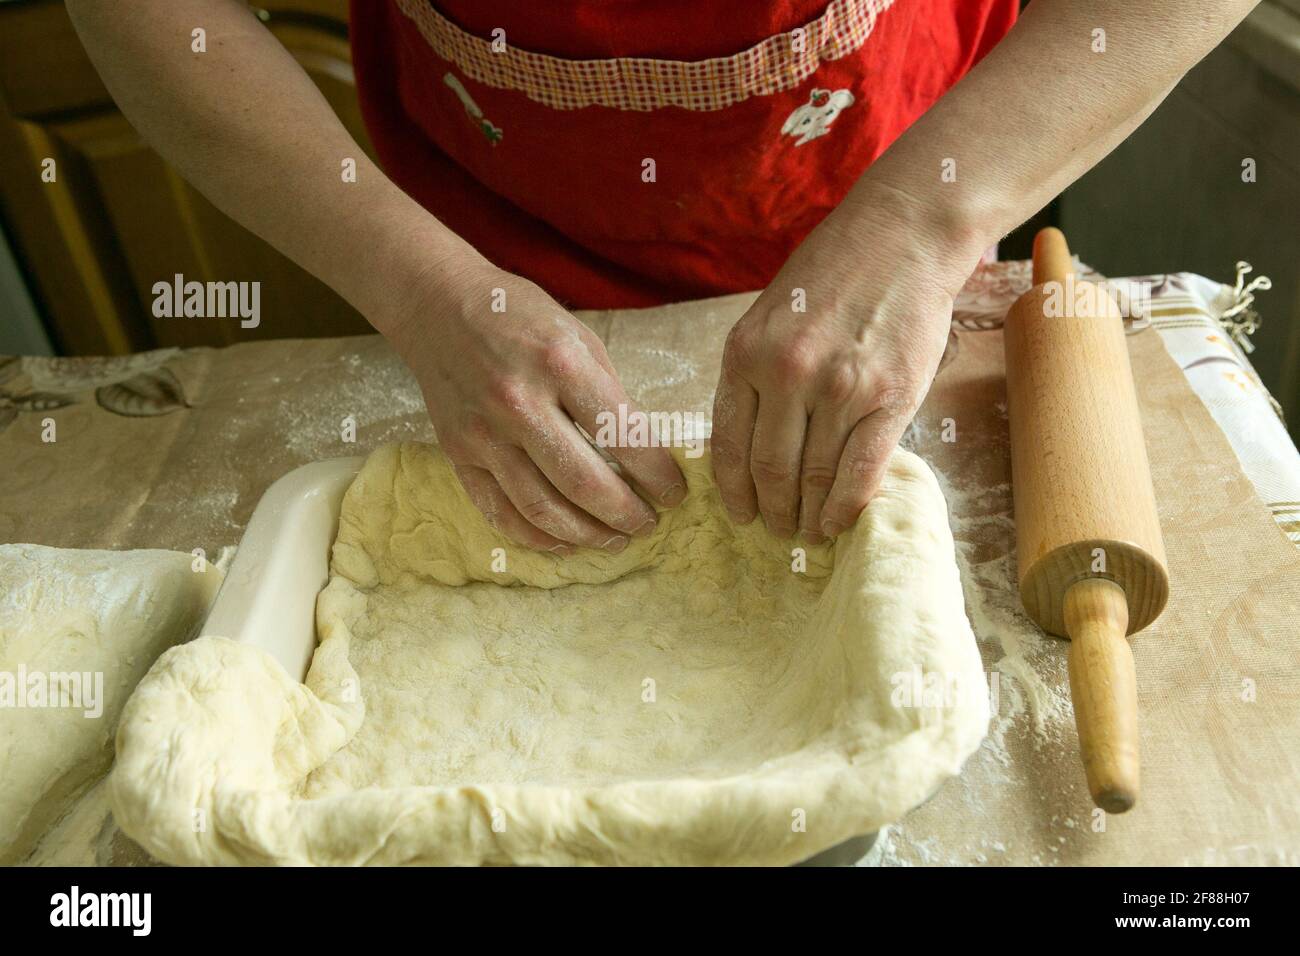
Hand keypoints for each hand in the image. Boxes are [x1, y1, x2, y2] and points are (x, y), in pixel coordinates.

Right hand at [387, 257, 685, 553]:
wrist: (438, 305)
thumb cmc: (521, 317)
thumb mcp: (579, 336)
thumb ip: (608, 393)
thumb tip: (645, 454)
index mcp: (560, 364)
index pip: (622, 435)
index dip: (657, 474)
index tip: (674, 492)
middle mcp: (519, 402)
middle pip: (583, 483)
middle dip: (626, 513)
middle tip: (648, 524)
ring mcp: (483, 433)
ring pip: (541, 508)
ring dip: (587, 534)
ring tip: (614, 540)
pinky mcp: (458, 453)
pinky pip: (499, 511)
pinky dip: (536, 537)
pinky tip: (565, 543)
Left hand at [711, 195, 976, 541]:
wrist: (902, 235)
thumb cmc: (832, 272)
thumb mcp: (768, 316)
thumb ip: (754, 373)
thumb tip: (746, 442)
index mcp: (746, 354)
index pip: (728, 445)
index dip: (733, 492)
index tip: (739, 514)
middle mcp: (786, 375)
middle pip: (769, 470)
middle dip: (770, 511)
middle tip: (775, 530)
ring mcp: (839, 389)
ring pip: (813, 477)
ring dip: (807, 515)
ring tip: (807, 533)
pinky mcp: (890, 398)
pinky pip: (860, 471)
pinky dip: (845, 507)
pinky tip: (837, 524)